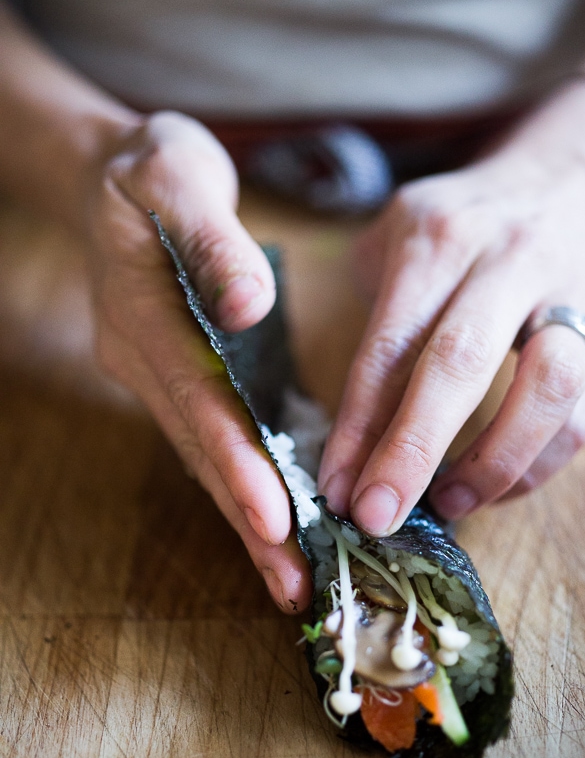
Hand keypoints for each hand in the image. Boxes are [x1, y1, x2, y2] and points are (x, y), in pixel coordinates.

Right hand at [87, 111, 310, 610]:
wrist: (117, 180)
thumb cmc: (151, 172)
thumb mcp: (176, 176)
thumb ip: (211, 240)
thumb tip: (249, 305)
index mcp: (142, 316)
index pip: (195, 400)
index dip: (235, 461)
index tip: (275, 518)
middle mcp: (145, 361)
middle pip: (202, 450)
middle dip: (248, 520)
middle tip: (293, 584)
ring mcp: (162, 377)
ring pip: (209, 458)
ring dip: (250, 521)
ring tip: (293, 580)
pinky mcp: (186, 380)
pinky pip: (219, 441)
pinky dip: (251, 487)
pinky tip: (284, 527)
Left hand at [319, 83, 584, 531]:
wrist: (563, 180)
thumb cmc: (460, 227)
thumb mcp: (396, 242)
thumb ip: (374, 327)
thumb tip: (350, 434)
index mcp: (436, 238)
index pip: (389, 345)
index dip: (358, 425)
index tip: (333, 488)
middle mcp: (505, 258)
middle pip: (458, 363)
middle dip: (411, 451)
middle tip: (375, 517)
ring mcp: (567, 292)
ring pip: (545, 388)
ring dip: (492, 464)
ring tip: (446, 506)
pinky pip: (582, 414)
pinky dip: (537, 464)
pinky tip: (494, 488)